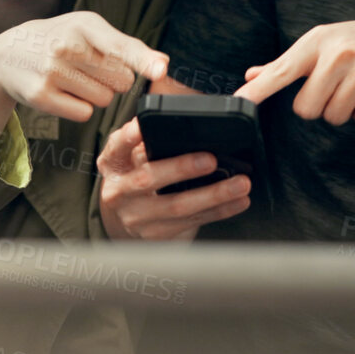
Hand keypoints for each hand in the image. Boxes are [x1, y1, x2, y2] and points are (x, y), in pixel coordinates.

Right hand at [0, 11, 167, 122]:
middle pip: (120, 80)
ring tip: (73, 77)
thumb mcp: (89, 30)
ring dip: (96, 93)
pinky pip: (83, 113)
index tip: (161, 70)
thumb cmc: (60, 39)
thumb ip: (127, 47)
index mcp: (83, 24)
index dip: (144, 60)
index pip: (121, 46)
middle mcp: (66, 46)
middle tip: (88, 66)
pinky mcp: (41, 95)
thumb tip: (163, 64)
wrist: (8, 54)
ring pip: (104, 99)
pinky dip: (79, 106)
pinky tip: (62, 91)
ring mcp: (51, 71)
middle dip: (112, 79)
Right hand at [97, 118, 251, 240]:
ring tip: (240, 183)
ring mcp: (136, 217)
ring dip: (214, 195)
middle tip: (210, 160)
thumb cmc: (137, 176)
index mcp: (114, 164)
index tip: (140, 128)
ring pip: (177, 206)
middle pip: (147, 179)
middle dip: (180, 168)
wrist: (128, 217)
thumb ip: (148, 137)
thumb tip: (179, 118)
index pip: (117, 147)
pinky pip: (192, 222)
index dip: (128, 138)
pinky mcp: (156, 235)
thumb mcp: (134, 155)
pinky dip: (220, 211)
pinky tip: (238, 201)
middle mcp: (119, 192)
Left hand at [233, 19, 354, 124]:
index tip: (239, 102)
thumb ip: (285, 65)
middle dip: (321, 107)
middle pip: (308, 109)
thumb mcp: (321, 45)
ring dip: (345, 110)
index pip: (281, 70)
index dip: (259, 90)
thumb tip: (250, 76)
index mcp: (316, 42)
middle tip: (337, 88)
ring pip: (336, 115)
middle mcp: (339, 52)